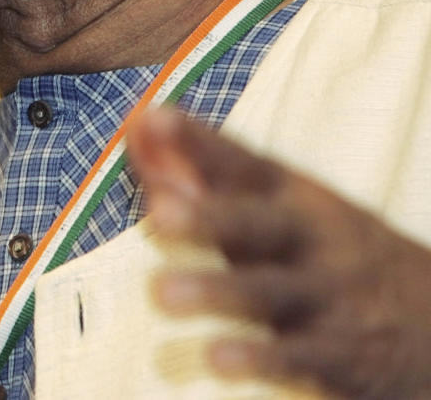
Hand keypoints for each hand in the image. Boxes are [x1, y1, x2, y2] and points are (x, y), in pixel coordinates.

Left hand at [127, 106, 430, 398]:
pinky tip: (215, 356)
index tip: (154, 117)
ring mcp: (325, 297)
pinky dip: (256, 358)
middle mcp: (311, 240)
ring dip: (214, 291)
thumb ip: (205, 175)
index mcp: (296, 196)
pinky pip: (294, 357)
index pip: (244, 162)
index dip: (198, 141)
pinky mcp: (337, 355)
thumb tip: (137, 136)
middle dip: (208, 217)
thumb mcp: (281, 208)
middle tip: (157, 213)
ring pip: (266, 292)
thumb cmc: (331, 252)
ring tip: (160, 292)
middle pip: (257, 224)